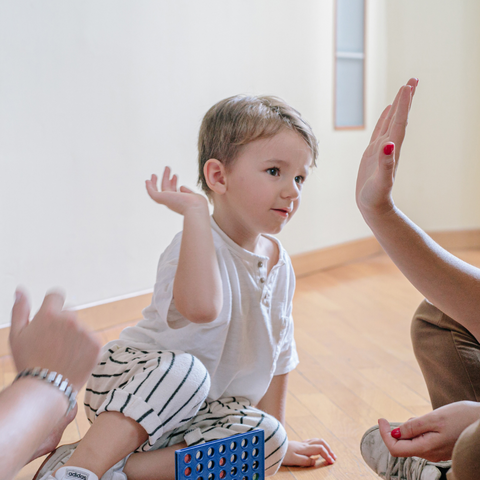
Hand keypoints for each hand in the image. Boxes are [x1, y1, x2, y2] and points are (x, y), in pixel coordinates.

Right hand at [9, 289, 101, 391]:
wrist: (46, 388)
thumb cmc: (28, 362)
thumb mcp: (17, 335)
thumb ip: (20, 310)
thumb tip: (20, 290)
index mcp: (50, 314)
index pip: (56, 296)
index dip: (52, 306)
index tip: (49, 320)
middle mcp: (70, 319)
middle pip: (69, 313)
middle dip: (62, 324)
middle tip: (52, 345)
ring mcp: (85, 331)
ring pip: (80, 327)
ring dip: (74, 336)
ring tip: (62, 355)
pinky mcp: (96, 343)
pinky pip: (91, 339)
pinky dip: (84, 347)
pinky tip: (73, 359)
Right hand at [146, 167, 207, 214]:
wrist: (195, 207)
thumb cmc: (198, 204)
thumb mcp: (193, 196)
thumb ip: (187, 192)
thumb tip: (181, 187)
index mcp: (180, 202)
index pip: (174, 191)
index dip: (174, 183)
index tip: (175, 175)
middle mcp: (172, 202)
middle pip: (166, 188)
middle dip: (166, 178)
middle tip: (167, 168)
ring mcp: (166, 201)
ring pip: (158, 191)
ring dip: (156, 182)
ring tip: (155, 173)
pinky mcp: (161, 199)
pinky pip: (152, 193)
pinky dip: (149, 187)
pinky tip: (147, 181)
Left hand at [282, 439, 335, 466]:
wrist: (273, 446)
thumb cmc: (283, 454)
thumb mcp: (294, 460)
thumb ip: (306, 461)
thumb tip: (315, 461)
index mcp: (305, 448)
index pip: (320, 449)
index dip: (327, 455)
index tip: (331, 462)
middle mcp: (304, 444)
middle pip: (320, 442)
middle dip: (329, 449)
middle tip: (334, 457)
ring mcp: (302, 443)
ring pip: (317, 440)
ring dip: (325, 446)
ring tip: (329, 452)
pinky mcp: (299, 444)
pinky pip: (312, 441)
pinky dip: (319, 444)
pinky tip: (318, 449)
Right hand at [356, 78, 417, 216]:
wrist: (373, 207)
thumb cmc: (376, 196)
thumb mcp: (381, 181)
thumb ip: (386, 164)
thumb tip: (389, 145)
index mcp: (391, 149)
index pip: (399, 122)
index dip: (404, 104)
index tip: (408, 86)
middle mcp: (389, 146)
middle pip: (399, 118)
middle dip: (406, 99)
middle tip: (413, 79)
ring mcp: (381, 148)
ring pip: (391, 121)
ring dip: (398, 106)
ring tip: (403, 89)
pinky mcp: (373, 153)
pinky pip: (380, 130)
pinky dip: (385, 118)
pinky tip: (388, 110)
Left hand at [378, 401, 479, 461]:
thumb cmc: (462, 417)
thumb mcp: (434, 418)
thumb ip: (414, 427)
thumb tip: (395, 433)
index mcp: (427, 448)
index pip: (396, 449)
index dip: (384, 435)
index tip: (381, 419)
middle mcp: (430, 454)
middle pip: (403, 446)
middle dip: (397, 430)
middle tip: (405, 417)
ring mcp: (437, 452)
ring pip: (413, 442)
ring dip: (409, 429)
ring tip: (422, 417)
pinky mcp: (441, 448)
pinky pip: (423, 440)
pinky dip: (418, 430)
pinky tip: (429, 421)